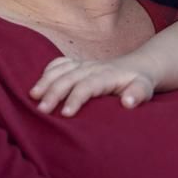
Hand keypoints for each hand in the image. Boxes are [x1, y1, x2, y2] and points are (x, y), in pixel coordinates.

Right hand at [29, 54, 158, 116]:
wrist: (138, 66)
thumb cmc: (140, 82)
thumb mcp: (145, 88)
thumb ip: (138, 94)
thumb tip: (128, 102)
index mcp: (107, 75)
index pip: (88, 85)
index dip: (76, 98)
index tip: (66, 114)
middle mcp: (93, 67)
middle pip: (69, 77)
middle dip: (54, 92)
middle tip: (42, 110)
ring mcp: (84, 64)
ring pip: (61, 69)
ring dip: (45, 81)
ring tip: (33, 96)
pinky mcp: (78, 64)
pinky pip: (60, 63)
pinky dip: (47, 71)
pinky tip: (38, 85)